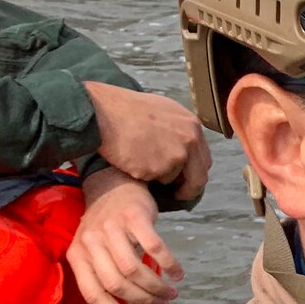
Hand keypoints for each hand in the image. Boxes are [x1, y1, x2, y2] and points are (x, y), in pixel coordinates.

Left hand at [66, 170, 181, 303]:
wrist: (112, 184)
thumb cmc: (108, 225)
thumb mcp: (99, 252)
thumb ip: (111, 278)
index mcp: (77, 255)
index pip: (93, 293)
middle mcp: (90, 241)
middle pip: (117, 284)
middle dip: (143, 300)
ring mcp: (112, 227)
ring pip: (134, 270)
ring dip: (157, 287)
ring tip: (171, 292)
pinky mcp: (134, 216)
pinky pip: (154, 247)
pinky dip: (169, 264)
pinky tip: (177, 273)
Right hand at [84, 81, 210, 198]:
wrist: (101, 110)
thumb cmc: (124, 109)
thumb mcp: (161, 111)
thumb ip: (178, 130)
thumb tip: (186, 148)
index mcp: (192, 125)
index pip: (203, 159)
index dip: (194, 172)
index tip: (187, 181)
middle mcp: (189, 140)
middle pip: (198, 177)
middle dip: (188, 188)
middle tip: (177, 194)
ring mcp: (176, 155)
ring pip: (172, 178)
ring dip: (158, 176)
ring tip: (137, 159)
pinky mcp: (159, 168)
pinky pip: (153, 179)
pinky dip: (143, 176)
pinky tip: (130, 160)